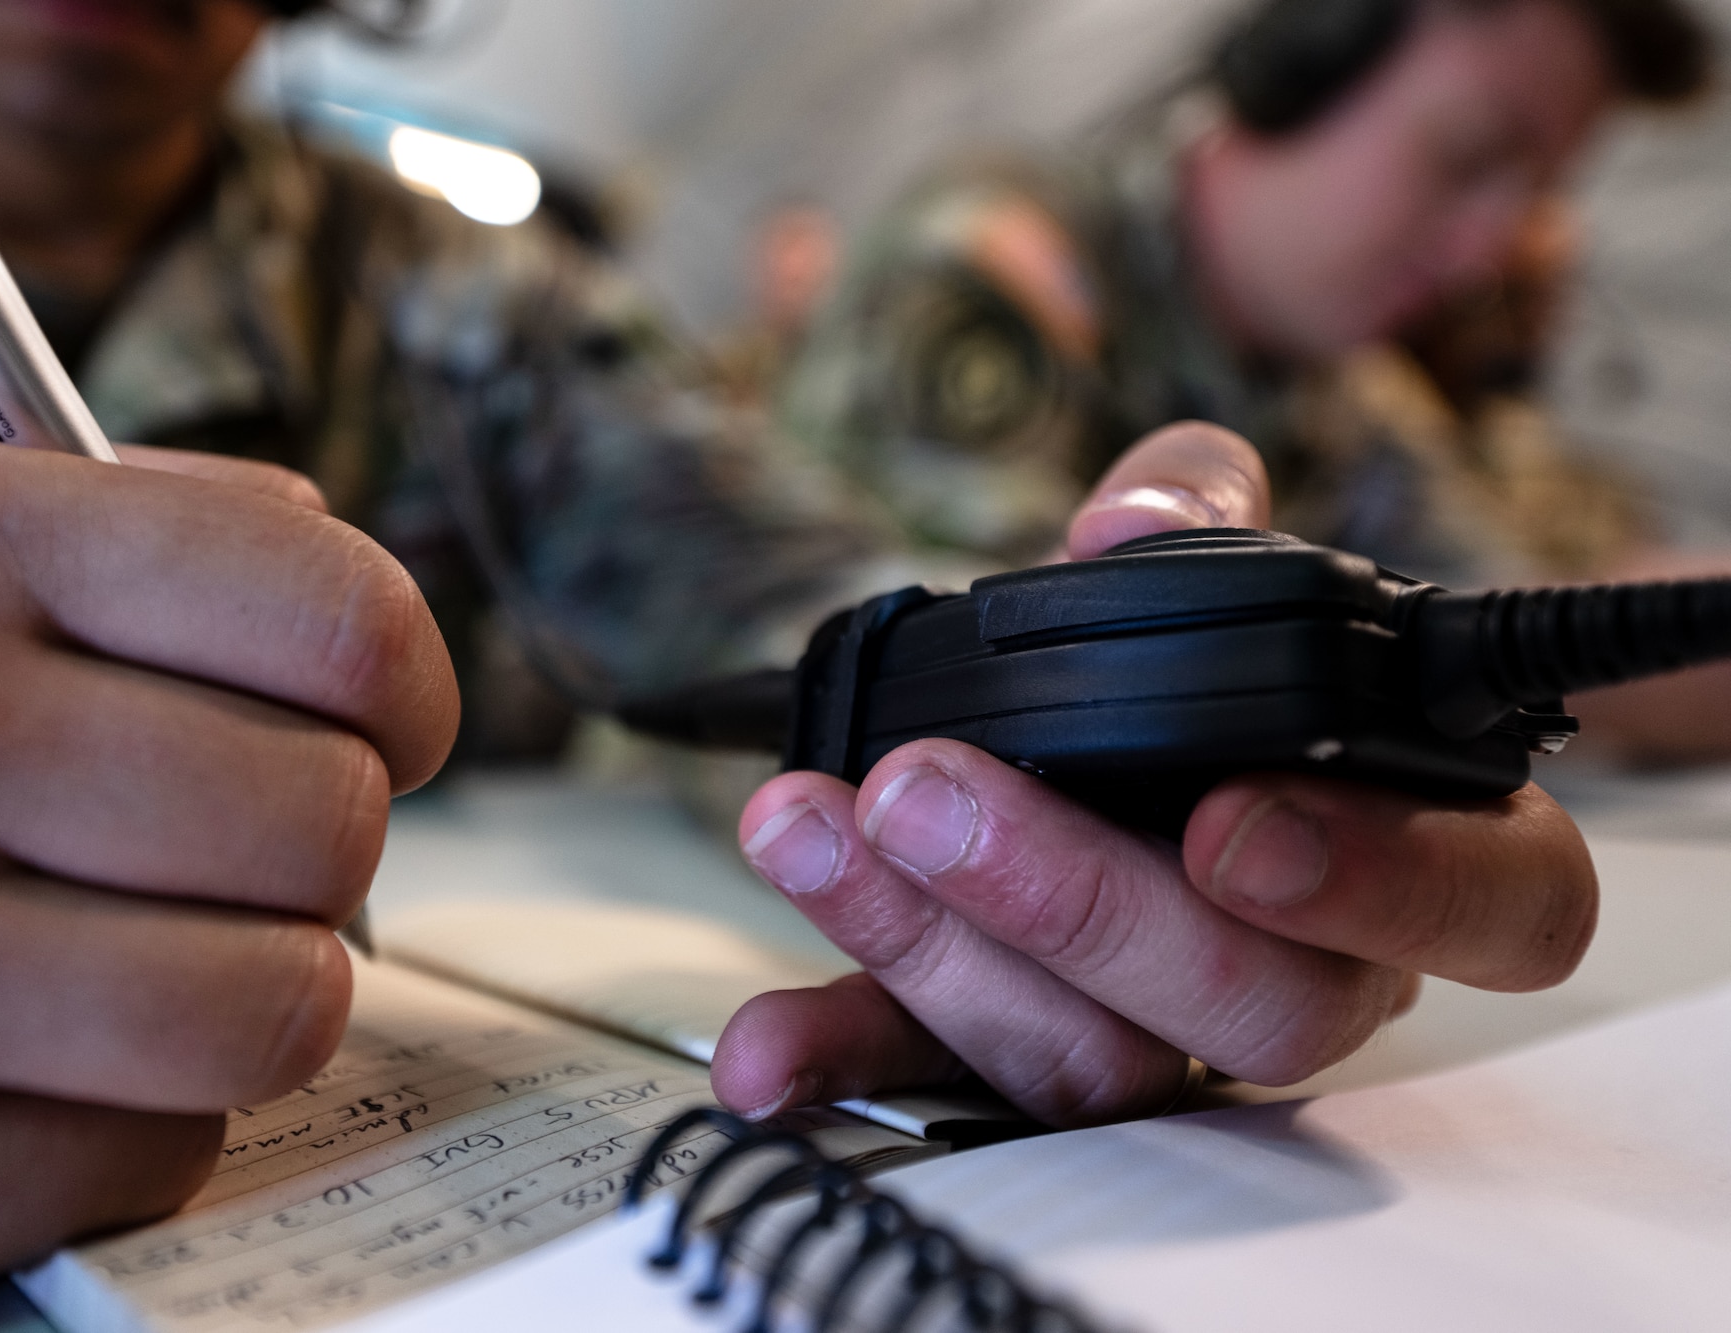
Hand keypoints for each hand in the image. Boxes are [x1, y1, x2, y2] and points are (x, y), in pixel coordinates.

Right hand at [0, 439, 457, 1317]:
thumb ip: (123, 530)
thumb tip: (313, 529)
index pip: (342, 619)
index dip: (403, 697)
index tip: (373, 733)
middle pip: (330, 822)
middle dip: (304, 864)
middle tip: (205, 869)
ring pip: (277, 1007)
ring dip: (245, 1007)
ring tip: (134, 974)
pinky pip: (154, 1160)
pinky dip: (123, 1136)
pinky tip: (6, 1081)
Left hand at [713, 423, 1595, 1124]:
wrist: (1088, 734)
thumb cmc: (1193, 665)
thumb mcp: (1210, 551)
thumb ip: (1197, 505)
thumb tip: (1126, 524)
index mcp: (1408, 846)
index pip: (1490, 907)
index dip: (1380, 883)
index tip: (1228, 823)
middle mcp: (1307, 968)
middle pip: (1251, 1003)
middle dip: (1075, 899)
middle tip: (932, 792)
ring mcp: (1168, 1035)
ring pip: (1093, 1059)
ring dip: (929, 948)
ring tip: (810, 832)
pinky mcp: (1030, 1053)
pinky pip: (950, 1091)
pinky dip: (848, 1061)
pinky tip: (763, 1054)